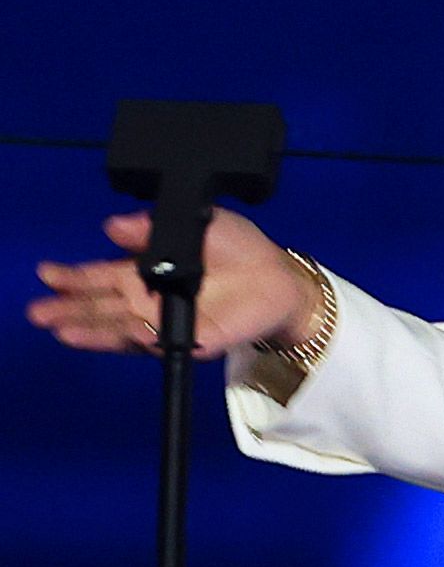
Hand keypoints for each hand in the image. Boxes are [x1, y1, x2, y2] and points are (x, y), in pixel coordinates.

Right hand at [27, 209, 317, 359]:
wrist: (280, 277)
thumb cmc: (240, 249)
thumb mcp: (198, 224)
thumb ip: (156, 227)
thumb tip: (114, 226)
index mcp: (145, 271)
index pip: (100, 276)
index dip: (73, 277)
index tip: (47, 274)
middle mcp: (149, 300)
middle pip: (100, 307)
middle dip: (69, 309)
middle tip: (39, 311)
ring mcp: (168, 323)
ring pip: (121, 329)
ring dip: (91, 330)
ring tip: (62, 329)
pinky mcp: (193, 340)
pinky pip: (161, 342)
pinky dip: (139, 340)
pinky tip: (118, 334)